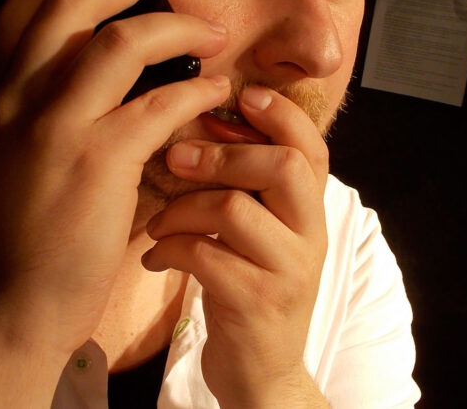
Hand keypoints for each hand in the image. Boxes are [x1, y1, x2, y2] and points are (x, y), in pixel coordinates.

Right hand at [0, 0, 229, 371]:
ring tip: (213, 32)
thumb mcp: (15, 151)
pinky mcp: (98, 162)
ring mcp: (56, 128)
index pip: (22, 6)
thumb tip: (91, 57)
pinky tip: (214, 92)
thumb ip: (42, 101)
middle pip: (75, 5)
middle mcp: (18, 98)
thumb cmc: (26, 226)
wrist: (13, 303)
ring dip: (178, 28)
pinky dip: (195, 90)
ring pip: (123, 42)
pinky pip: (160, 103)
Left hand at [143, 86, 329, 407]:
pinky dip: (168, 248)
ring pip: (234, 208)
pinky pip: (203, 255)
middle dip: (222, 154)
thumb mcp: (264, 231)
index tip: (244, 96)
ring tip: (156, 223)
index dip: (281, 115)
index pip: (312, 146)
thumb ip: (252, 184)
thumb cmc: (251, 283)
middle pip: (281, 165)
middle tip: (176, 157)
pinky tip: (153, 257)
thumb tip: (207, 121)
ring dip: (181, 207)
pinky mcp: (257, 304)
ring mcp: (289, 270)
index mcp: (312, 209)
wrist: (262, 370)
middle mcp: (311, 234)